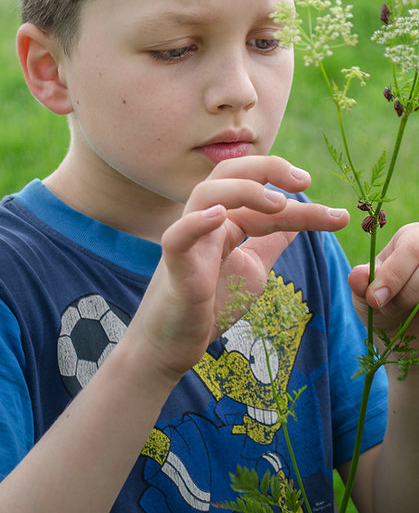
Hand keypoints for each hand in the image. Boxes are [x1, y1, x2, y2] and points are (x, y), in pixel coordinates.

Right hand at [128, 155, 348, 384]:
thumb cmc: (209, 303)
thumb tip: (300, 222)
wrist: (174, 344)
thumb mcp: (252, 268)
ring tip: (278, 203)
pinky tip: (220, 216)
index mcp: (226, 220)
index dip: (303, 204)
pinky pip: (178, 236)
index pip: (265, 198)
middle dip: (267, 169)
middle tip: (304, 180)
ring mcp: (188, 239)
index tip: (339, 216)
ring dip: (243, 190)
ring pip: (206, 193)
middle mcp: (206, 220)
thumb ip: (271, 242)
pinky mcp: (174, 265)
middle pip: (229, 173)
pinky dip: (196, 222)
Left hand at [348, 222, 418, 344]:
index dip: (393, 276)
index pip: (411, 250)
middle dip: (404, 293)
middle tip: (384, 307)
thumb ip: (361, 284)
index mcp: (411, 239)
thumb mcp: (366, 294)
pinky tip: (415, 314)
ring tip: (401, 312)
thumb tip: (358, 276)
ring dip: (413, 303)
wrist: (406, 335)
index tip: (374, 299)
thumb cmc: (385, 305)